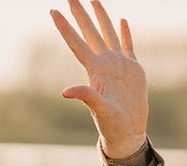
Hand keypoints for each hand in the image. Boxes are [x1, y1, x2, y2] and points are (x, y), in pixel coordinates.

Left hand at [50, 0, 147, 158]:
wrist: (128, 132)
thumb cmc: (111, 124)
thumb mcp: (98, 110)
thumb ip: (85, 97)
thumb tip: (65, 92)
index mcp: (94, 70)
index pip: (76, 43)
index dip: (65, 27)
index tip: (53, 11)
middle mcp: (104, 63)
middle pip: (90, 32)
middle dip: (81, 13)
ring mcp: (118, 64)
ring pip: (108, 33)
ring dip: (101, 16)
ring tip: (94, 0)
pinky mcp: (133, 69)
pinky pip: (128, 46)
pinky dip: (125, 33)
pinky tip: (121, 21)